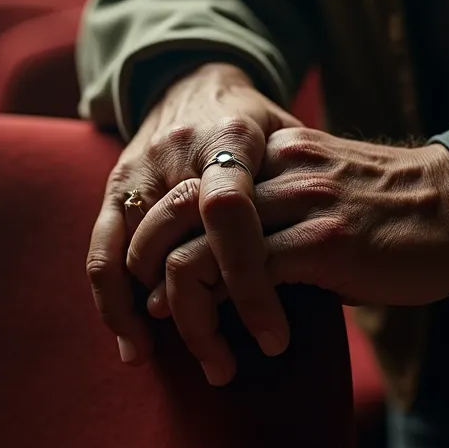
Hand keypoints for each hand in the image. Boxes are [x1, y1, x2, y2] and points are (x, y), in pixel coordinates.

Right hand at [85, 62, 300, 383]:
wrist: (194, 79)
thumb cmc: (259, 125)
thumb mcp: (291, 140)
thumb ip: (306, 189)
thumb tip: (346, 257)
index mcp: (232, 138)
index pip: (230, 214)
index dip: (248, 281)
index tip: (271, 337)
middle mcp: (179, 151)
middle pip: (177, 243)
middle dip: (196, 315)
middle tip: (222, 369)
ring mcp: (140, 168)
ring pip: (131, 254)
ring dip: (143, 317)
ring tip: (165, 365)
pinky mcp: (114, 185)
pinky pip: (101, 250)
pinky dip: (113, 301)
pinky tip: (133, 343)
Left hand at [128, 127, 448, 378]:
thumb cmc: (392, 213)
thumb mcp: (317, 199)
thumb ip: (270, 224)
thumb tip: (218, 282)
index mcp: (265, 153)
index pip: (181, 193)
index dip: (156, 246)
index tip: (159, 294)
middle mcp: (270, 169)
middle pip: (171, 215)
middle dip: (148, 276)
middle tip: (157, 324)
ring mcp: (295, 202)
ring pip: (196, 253)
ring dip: (188, 314)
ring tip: (210, 355)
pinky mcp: (322, 240)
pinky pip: (248, 278)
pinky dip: (237, 319)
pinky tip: (263, 346)